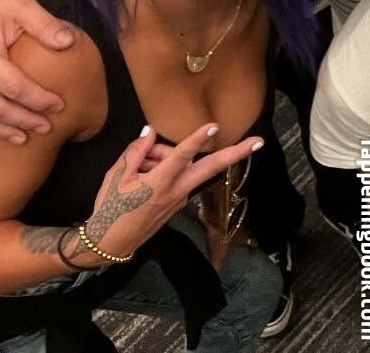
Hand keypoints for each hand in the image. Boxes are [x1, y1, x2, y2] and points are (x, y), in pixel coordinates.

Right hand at [84, 124, 263, 258]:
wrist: (111, 242)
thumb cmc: (110, 207)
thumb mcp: (116, 175)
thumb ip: (136, 150)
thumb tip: (149, 132)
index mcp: (160, 183)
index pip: (182, 156)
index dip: (197, 139)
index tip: (214, 126)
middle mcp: (177, 191)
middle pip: (210, 168)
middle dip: (236, 154)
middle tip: (259, 141)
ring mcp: (180, 199)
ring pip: (188, 168)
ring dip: (171, 157)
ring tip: (137, 166)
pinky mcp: (177, 204)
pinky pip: (179, 178)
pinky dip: (167, 169)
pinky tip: (143, 172)